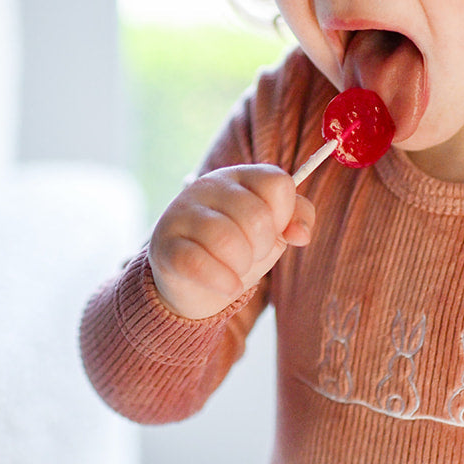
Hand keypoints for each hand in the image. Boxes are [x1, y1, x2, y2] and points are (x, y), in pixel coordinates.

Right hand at [148, 164, 314, 319]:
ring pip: (226, 239)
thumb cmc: (237, 250)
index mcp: (238, 177)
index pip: (277, 182)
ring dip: (242, 265)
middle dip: (263, 246)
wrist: (192, 283)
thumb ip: (297, 218)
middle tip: (251, 255)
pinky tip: (227, 286)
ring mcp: (181, 214)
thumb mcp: (272, 230)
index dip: (285, 214)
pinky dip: (222, 281)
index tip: (272, 231)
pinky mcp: (164, 247)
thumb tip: (300, 234)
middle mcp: (207, 187)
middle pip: (256, 216)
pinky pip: (199, 264)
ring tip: (237, 270)